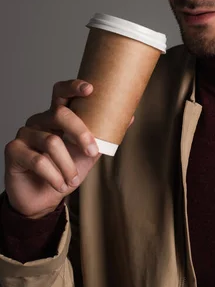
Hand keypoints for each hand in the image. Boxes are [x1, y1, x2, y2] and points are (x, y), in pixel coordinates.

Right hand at [4, 80, 133, 218]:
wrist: (43, 199)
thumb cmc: (66, 171)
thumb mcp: (88, 154)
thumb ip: (103, 136)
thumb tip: (129, 117)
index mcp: (56, 116)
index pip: (61, 93)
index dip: (73, 87)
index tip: (90, 89)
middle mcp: (39, 120)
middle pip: (59, 113)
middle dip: (80, 132)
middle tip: (92, 151)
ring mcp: (24, 133)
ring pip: (51, 141)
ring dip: (67, 165)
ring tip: (72, 180)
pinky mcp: (13, 150)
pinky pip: (38, 160)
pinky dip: (54, 176)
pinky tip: (59, 185)